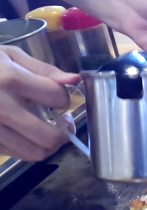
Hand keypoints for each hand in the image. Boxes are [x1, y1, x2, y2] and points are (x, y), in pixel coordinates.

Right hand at [0, 46, 79, 161]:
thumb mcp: (8, 55)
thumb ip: (44, 69)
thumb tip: (75, 80)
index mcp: (10, 80)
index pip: (57, 98)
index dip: (63, 99)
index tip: (57, 98)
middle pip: (49, 136)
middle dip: (62, 131)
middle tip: (60, 123)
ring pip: (34, 153)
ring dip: (47, 144)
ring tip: (43, 129)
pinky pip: (15, 154)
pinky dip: (26, 147)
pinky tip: (22, 133)